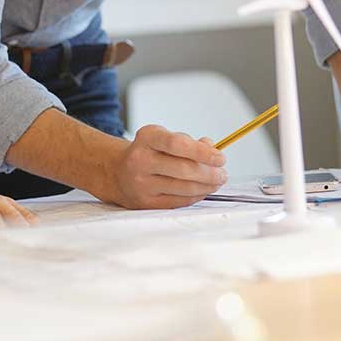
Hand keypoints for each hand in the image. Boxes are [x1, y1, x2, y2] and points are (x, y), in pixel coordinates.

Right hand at [102, 125, 226, 209]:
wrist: (117, 172)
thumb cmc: (148, 152)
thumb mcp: (163, 138)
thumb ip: (188, 142)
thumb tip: (212, 148)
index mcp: (147, 138)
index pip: (177, 144)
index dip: (202, 152)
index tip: (221, 157)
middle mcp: (140, 161)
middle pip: (183, 170)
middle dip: (210, 173)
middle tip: (223, 173)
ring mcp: (141, 184)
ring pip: (183, 189)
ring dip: (207, 186)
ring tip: (217, 182)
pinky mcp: (145, 202)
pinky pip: (178, 202)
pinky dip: (196, 196)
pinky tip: (203, 190)